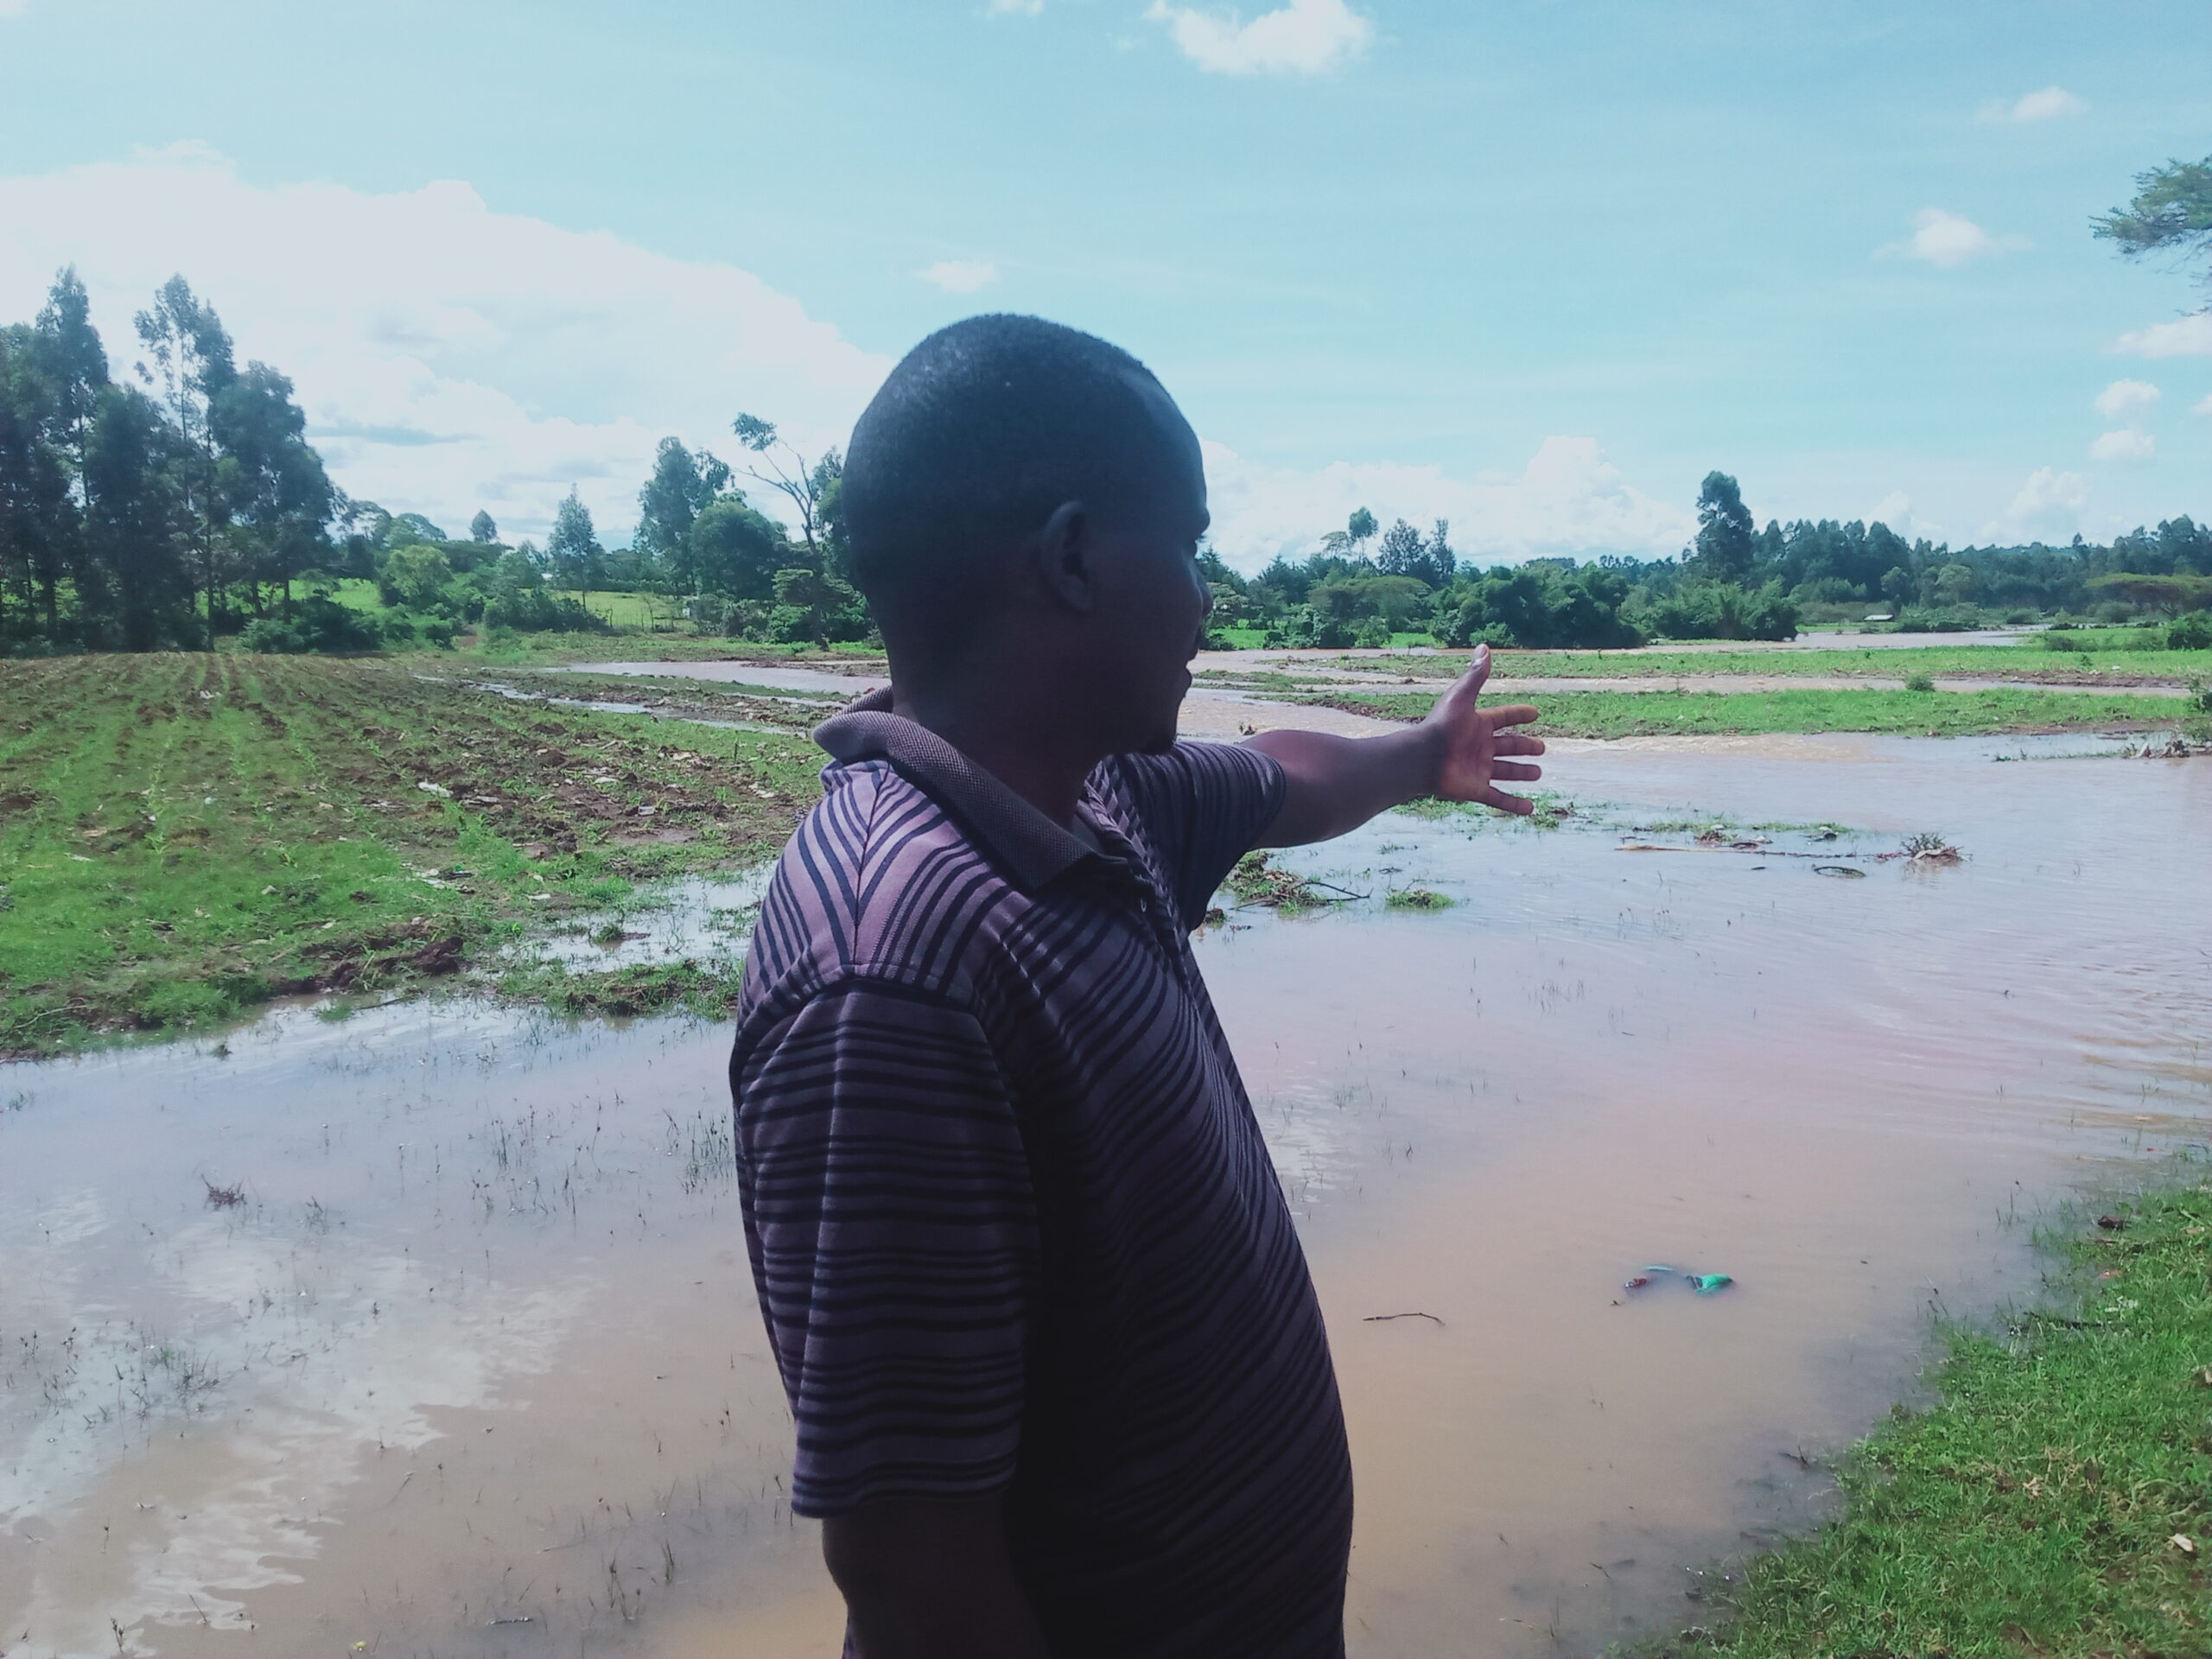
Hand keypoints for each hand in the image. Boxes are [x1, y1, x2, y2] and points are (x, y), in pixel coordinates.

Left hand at [1421, 644, 1544, 814]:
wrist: (1423, 758)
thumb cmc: (1441, 726)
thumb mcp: (1461, 697)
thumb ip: (1475, 675)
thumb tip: (1484, 647)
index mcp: (1478, 725)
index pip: (1503, 718)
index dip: (1518, 715)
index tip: (1534, 713)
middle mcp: (1480, 747)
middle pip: (1508, 746)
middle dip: (1525, 746)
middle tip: (1542, 747)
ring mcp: (1479, 769)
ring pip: (1506, 771)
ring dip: (1522, 773)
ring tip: (1537, 773)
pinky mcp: (1476, 789)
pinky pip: (1499, 799)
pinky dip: (1514, 805)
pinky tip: (1530, 809)